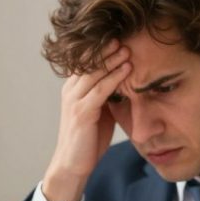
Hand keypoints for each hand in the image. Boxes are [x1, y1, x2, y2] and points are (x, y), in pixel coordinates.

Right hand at [41, 41, 130, 200]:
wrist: (74, 165)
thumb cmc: (89, 140)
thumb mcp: (100, 112)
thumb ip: (107, 95)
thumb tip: (127, 80)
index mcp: (73, 88)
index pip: (87, 61)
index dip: (102, 48)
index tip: (120, 36)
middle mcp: (71, 91)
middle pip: (89, 62)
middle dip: (107, 48)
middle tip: (124, 35)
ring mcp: (74, 101)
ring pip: (95, 73)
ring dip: (113, 59)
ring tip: (128, 48)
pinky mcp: (82, 113)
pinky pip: (101, 90)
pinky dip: (115, 77)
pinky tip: (127, 69)